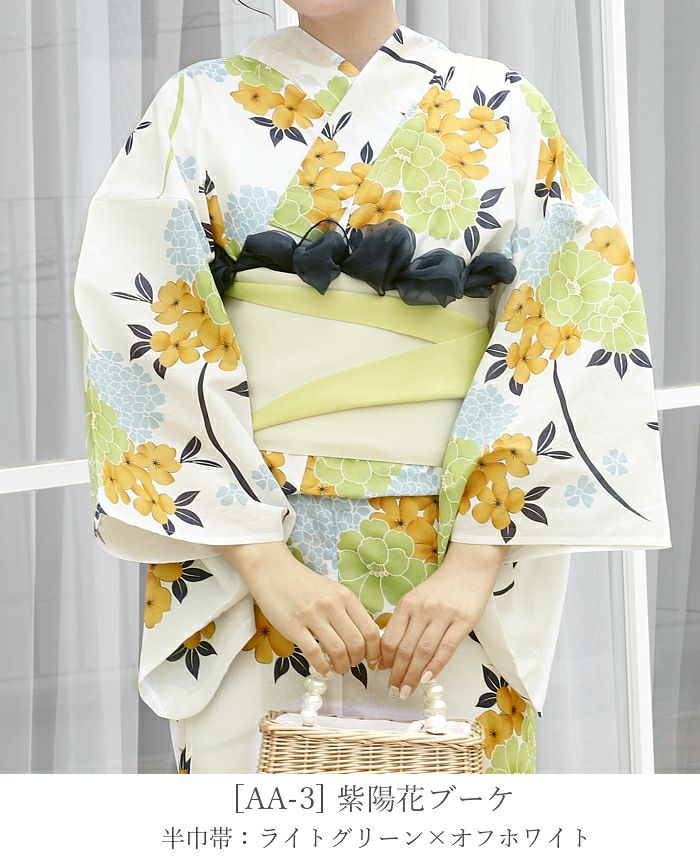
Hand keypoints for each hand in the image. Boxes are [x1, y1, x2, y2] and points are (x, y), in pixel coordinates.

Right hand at [220, 541, 381, 676]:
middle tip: (351, 664)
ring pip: (338, 651)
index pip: (371, 630)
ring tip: (338, 668)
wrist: (273, 571)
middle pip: (357, 644)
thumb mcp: (333, 591)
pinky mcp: (294, 626)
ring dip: (341, 667)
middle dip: (357, 661)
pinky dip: (323, 667)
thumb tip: (364, 639)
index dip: (374, 650)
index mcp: (345, 596)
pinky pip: (314, 654)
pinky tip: (323, 670)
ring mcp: (312, 615)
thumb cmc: (304, 584)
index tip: (370, 659)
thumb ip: (348, 611)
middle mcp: (332, 605)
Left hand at [378, 542, 506, 698]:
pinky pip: (447, 648)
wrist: (468, 568)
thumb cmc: (441, 587)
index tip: (383, 674)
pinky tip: (428, 679)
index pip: (390, 638)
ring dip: (414, 675)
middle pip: (405, 649)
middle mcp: (422, 609)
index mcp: (407, 604)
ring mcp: (443, 615)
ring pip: (424, 651)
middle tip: (394, 690)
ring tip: (407, 690)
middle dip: (398, 674)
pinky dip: (436, 666)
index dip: (385, 660)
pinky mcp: (463, 620)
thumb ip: (405, 622)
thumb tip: (390, 653)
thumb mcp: (416, 599)